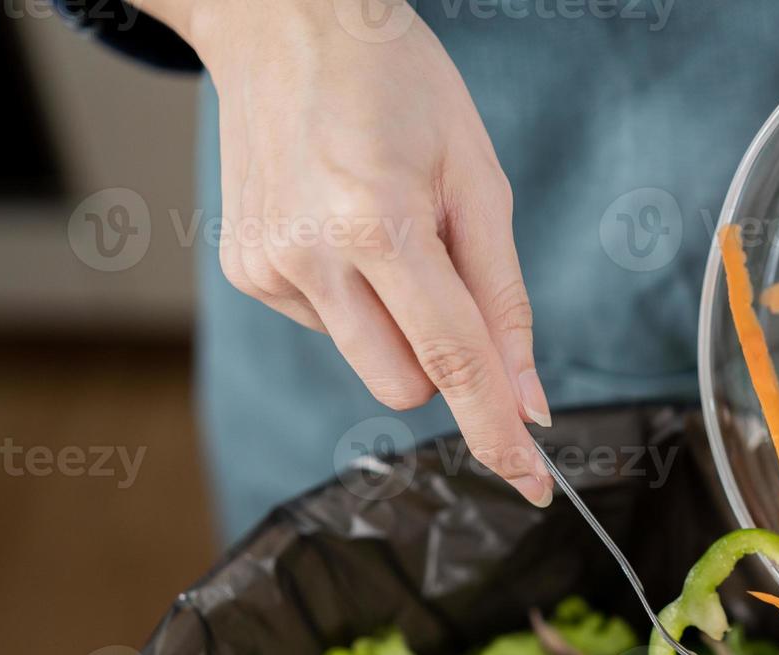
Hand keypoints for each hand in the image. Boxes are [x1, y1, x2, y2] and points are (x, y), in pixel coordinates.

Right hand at [139, 0, 553, 504]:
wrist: (283, 21)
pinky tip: (343, 228)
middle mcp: (311, 254)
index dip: (499, 432)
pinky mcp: (245, 271)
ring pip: (369, 366)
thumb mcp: (478, 177)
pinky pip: (331, 329)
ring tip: (388, 234)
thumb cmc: (398, 85)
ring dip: (401, 329)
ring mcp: (268, 267)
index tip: (533, 484)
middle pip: (407, 385)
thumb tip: (529, 400)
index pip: (455, 361)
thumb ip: (504, 299)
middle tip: (449, 273)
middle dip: (447, 358)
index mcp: (377, 220)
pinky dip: (356, 300)